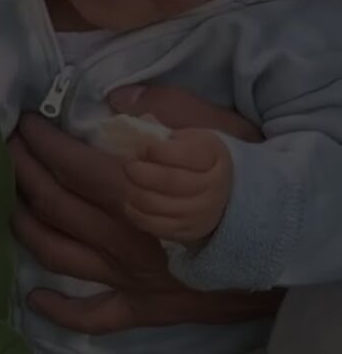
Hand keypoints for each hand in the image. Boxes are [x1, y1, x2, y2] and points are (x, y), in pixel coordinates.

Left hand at [11, 84, 279, 333]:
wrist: (291, 247)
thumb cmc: (254, 186)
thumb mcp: (222, 132)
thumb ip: (169, 108)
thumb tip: (117, 97)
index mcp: (136, 193)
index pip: (69, 164)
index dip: (39, 142)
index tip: (23, 123)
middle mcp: (121, 238)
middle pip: (52, 204)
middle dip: (20, 172)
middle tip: (5, 150)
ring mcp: (127, 276)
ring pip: (56, 253)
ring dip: (23, 225)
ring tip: (8, 200)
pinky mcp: (142, 307)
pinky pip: (93, 316)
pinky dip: (61, 310)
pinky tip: (36, 296)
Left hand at [123, 129, 232, 243]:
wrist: (224, 195)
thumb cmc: (199, 161)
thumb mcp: (189, 139)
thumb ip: (164, 133)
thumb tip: (141, 122)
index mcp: (213, 156)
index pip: (183, 154)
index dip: (155, 150)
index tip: (141, 146)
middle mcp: (212, 186)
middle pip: (168, 181)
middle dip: (139, 171)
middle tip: (128, 164)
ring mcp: (199, 212)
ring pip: (155, 204)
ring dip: (133, 190)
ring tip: (129, 180)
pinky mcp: (185, 231)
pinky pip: (152, 224)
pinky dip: (134, 211)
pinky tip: (131, 199)